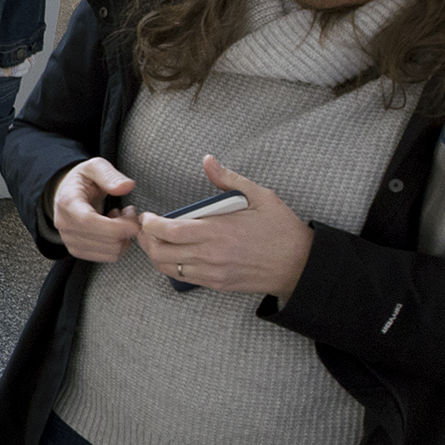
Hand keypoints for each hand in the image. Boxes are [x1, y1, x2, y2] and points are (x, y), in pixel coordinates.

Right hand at [49, 158, 142, 262]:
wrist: (66, 192)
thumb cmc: (82, 180)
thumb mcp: (95, 167)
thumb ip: (110, 175)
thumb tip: (126, 186)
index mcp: (67, 203)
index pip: (89, 222)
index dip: (116, 227)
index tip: (134, 223)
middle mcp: (64, 225)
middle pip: (104, 241)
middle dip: (126, 230)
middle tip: (128, 212)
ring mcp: (69, 240)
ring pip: (109, 252)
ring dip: (123, 238)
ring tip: (119, 219)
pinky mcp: (77, 250)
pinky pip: (106, 257)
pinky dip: (116, 246)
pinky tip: (113, 229)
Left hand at [136, 155, 312, 297]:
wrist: (300, 265)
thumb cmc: (281, 229)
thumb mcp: (260, 196)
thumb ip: (229, 180)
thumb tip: (208, 161)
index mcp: (217, 231)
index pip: (169, 231)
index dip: (150, 225)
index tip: (147, 216)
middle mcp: (210, 255)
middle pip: (161, 252)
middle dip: (145, 240)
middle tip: (144, 229)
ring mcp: (212, 272)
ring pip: (168, 268)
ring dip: (155, 255)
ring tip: (154, 241)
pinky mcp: (217, 284)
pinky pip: (183, 278)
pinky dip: (171, 267)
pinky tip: (173, 255)